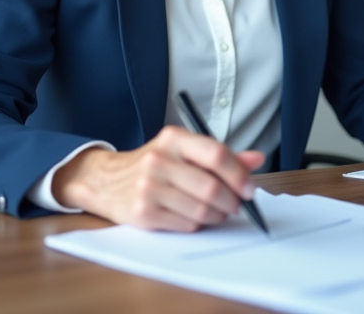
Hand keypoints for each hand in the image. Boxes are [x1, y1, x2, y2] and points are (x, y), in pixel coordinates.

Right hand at [52, 125, 263, 230]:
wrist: (107, 181)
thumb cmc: (154, 165)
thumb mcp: (184, 151)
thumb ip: (220, 156)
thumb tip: (256, 159)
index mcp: (174, 138)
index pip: (216, 155)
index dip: (239, 175)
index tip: (249, 189)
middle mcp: (159, 160)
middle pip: (211, 188)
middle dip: (231, 202)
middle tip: (235, 206)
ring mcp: (149, 187)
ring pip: (202, 210)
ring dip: (216, 216)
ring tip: (215, 212)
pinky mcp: (143, 213)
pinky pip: (186, 225)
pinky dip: (197, 225)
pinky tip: (193, 216)